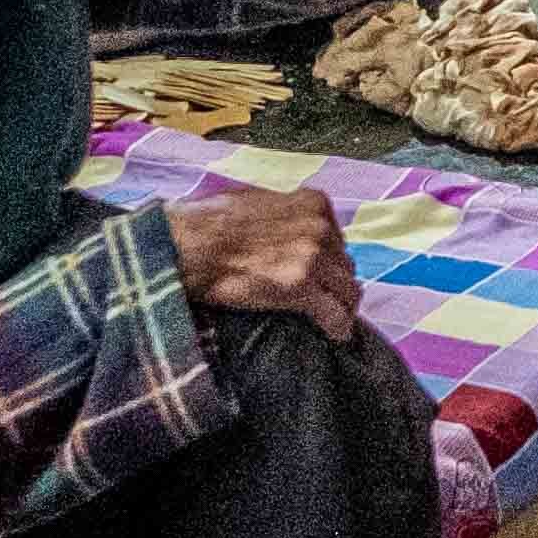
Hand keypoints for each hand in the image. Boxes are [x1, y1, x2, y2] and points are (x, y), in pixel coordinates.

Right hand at [168, 186, 361, 339]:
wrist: (189, 244)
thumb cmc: (210, 223)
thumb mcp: (256, 201)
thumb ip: (284, 213)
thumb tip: (286, 228)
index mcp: (312, 203)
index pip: (338, 238)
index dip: (330, 259)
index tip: (322, 274)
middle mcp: (319, 227)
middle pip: (345, 265)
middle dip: (336, 283)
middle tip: (327, 300)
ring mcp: (312, 257)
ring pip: (348, 291)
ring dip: (342, 308)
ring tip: (336, 322)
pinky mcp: (301, 287)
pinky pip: (335, 315)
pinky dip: (338, 328)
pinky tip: (335, 336)